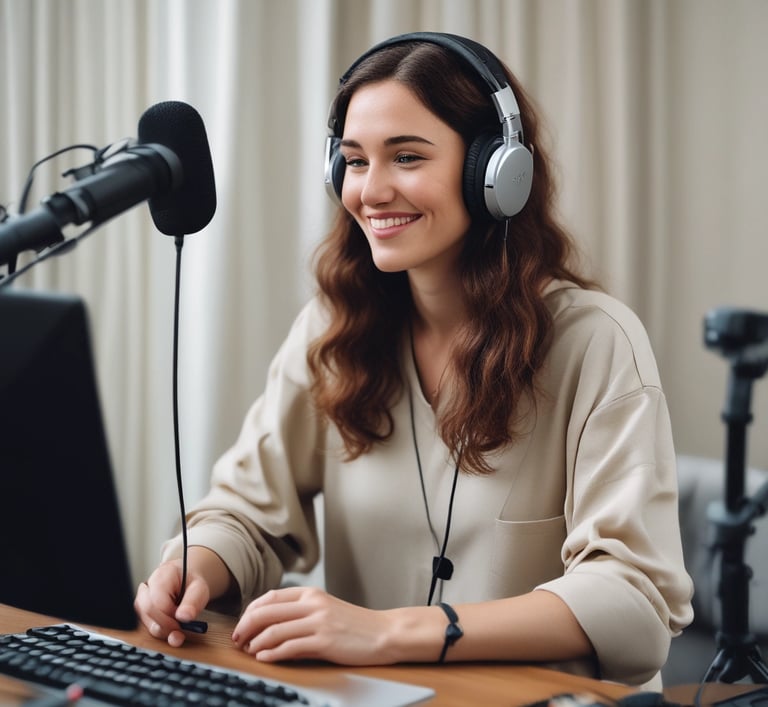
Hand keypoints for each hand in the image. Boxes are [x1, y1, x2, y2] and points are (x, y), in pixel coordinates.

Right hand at [134, 559, 210, 647]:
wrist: (185, 581)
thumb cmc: (191, 584)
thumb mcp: (200, 589)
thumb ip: (194, 601)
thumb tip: (184, 616)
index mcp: (162, 576)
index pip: (158, 601)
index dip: (170, 615)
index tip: (182, 621)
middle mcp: (147, 587)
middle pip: (147, 610)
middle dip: (165, 624)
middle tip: (180, 627)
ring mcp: (141, 599)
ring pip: (144, 620)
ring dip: (162, 629)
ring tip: (177, 626)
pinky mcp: (141, 611)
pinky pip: (145, 625)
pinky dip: (159, 630)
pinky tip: (170, 629)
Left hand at [232, 586, 401, 664]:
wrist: (383, 632)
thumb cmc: (354, 624)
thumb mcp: (325, 608)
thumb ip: (301, 611)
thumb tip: (270, 622)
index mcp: (311, 593)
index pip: (270, 597)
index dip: (250, 611)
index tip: (242, 624)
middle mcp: (312, 604)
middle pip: (266, 612)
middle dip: (246, 626)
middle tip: (237, 639)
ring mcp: (318, 622)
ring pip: (274, 630)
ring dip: (256, 642)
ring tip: (249, 651)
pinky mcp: (324, 642)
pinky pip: (290, 647)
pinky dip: (272, 653)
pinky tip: (264, 658)